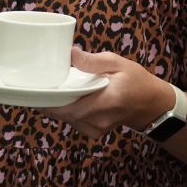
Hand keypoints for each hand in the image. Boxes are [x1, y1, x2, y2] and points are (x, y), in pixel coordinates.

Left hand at [45, 48, 171, 139]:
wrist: (151, 105)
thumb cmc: (136, 81)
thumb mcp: (119, 63)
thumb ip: (94, 61)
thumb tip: (71, 54)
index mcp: (106, 100)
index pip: (68, 107)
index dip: (48, 100)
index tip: (35, 89)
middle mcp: (98, 119)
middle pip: (63, 113)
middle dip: (50, 100)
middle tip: (42, 84)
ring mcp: (95, 129)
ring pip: (66, 118)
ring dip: (59, 105)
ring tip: (56, 89)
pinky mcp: (93, 132)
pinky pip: (73, 121)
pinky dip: (68, 110)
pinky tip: (71, 99)